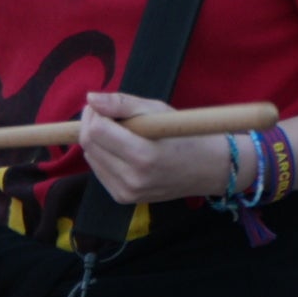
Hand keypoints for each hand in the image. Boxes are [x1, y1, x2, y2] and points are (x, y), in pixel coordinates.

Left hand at [77, 92, 220, 205]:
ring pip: (91, 158)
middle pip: (90, 145)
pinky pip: (100, 171)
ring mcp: (127, 192)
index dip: (93, 114)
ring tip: (118, 131)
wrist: (207, 169)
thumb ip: (122, 103)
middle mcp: (132, 179)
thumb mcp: (157, 111)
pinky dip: (103, 155)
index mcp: (143, 155)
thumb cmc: (185, 134)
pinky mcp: (123, 198)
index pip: (97, 132)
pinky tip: (120, 148)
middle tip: (105, 113)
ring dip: (96, 140)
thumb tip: (90, 98)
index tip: (101, 105)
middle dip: (91, 124)